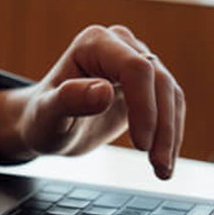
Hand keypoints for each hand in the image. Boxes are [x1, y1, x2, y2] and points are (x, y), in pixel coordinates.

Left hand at [0, 25, 184, 178]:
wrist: (47, 127)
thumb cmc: (42, 118)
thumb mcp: (47, 114)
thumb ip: (70, 100)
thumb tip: (104, 92)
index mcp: (94, 43)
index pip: (135, 68)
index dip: (144, 107)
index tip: (140, 145)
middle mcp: (120, 45)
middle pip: (159, 80)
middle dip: (162, 126)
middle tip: (158, 166)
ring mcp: (136, 62)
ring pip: (170, 94)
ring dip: (171, 135)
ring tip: (162, 170)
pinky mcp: (147, 85)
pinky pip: (170, 106)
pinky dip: (171, 135)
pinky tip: (164, 161)